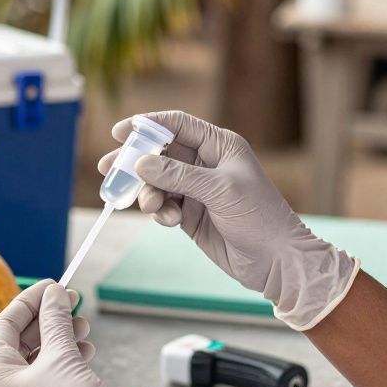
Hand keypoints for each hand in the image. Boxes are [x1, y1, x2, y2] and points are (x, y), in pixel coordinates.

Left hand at [0, 281, 167, 386]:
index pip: (5, 327)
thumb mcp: (64, 356)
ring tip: (84, 330)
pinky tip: (84, 354)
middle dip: (49, 323)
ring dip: (59, 343)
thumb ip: (55, 320)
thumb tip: (54, 295)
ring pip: (34, 368)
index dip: (30, 301)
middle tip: (72, 304)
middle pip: (19, 347)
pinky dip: (60, 368)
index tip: (53, 287)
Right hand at [98, 111, 358, 329]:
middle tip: (109, 169)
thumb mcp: (219, 190)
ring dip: (148, 193)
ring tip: (152, 207)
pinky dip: (160, 211)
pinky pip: (163, 205)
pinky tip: (170, 221)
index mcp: (219, 146)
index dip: (147, 126)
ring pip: (157, 182)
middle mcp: (206, 164)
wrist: (277, 261)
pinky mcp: (190, 214)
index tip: (120, 133)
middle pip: (160, 153)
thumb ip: (178, 175)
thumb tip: (141, 163)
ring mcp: (197, 190)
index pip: (177, 125)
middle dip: (135, 162)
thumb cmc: (260, 218)